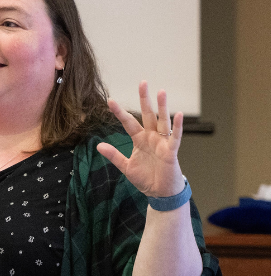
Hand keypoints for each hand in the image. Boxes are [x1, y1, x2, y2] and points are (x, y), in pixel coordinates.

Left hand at [97, 81, 185, 197]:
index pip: (128, 122)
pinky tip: (178, 114)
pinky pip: (174, 137)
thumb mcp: (126, 166)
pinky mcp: (171, 151)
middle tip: (143, 83)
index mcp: (139, 140)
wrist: (159, 192)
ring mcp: (162, 142)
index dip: (119, 112)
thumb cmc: (146, 178)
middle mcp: (151, 137)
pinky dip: (177, 126)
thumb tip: (98, 146)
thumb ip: (114, 155)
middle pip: (147, 115)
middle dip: (145, 99)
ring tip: (161, 91)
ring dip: (162, 107)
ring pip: (162, 121)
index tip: (110, 101)